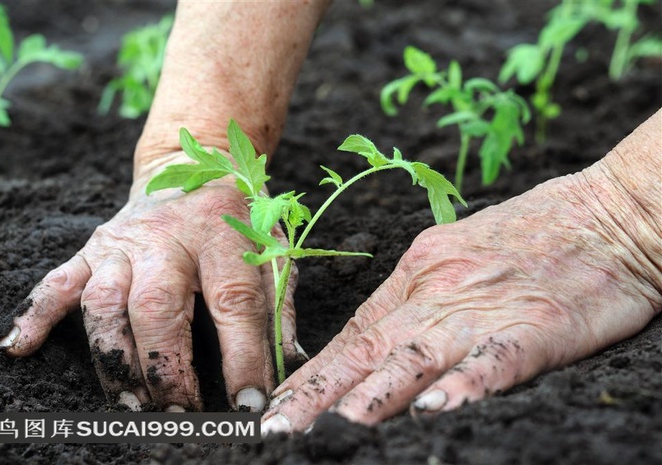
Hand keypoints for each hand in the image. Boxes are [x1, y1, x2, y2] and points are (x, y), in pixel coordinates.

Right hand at [0, 151, 304, 411]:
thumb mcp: (274, 247)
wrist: (194, 162)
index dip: (242, 358)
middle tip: (178, 414)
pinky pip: (59, 280)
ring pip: (105, 302)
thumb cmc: (241, 214)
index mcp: (223, 236)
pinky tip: (20, 347)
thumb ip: (280, 303)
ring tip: (130, 406)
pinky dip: (37, 314)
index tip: (247, 403)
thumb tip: (289, 363)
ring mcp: (124, 242)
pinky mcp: (94, 247)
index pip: (234, 303)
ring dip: (113, 359)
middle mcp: (169, 238)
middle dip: (165, 368)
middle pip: (158, 306)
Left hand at [262, 168, 660, 432]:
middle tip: (277, 428)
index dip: (313, 374)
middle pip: (369, 350)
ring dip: (372, 395)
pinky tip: (433, 410)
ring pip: (417, 357)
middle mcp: (439, 292)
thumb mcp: (454, 252)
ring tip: (333, 427)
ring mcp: (484, 309)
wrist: (606, 212)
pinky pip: (493, 360)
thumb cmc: (529, 233)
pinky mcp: (537, 325)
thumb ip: (416, 296)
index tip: (279, 402)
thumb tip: (374, 338)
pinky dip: (463, 386)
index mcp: (418, 273)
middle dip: (319, 395)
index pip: (354, 333)